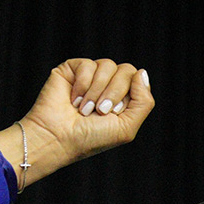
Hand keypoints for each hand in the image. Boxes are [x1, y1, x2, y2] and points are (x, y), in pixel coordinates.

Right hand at [0, 59, 153, 186]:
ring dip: (96, 91)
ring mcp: (90, 76)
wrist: (59, 138)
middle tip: (99, 111)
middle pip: (125, 70)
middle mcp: (108, 85)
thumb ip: (144, 101)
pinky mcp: (72, 70)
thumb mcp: (127, 126)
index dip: (127, 95)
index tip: (112, 114)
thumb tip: (141, 73)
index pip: (137, 80)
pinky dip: (82, 85)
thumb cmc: (90, 138)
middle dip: (113, 93)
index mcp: (122, 98)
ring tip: (83, 109)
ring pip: (107, 65)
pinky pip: (87, 65)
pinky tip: (73, 100)